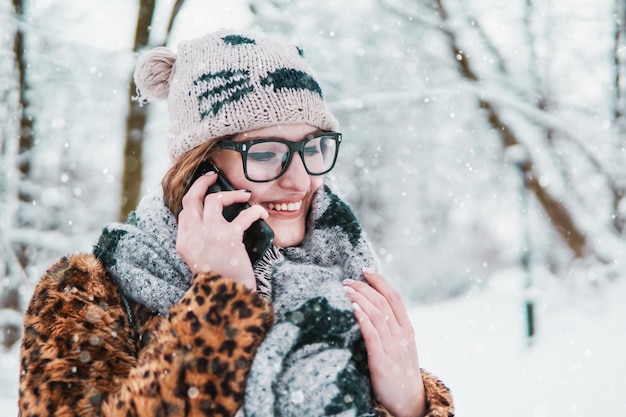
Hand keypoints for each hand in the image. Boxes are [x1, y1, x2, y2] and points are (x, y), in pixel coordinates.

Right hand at [176, 171, 268, 288]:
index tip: (204, 192)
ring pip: (214, 199)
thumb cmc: (217, 280)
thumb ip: (198, 241)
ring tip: (244, 195)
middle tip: (213, 176)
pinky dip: (256, 211)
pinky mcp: (229, 236)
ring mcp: (210, 233)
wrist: (226, 297)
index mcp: (183, 241)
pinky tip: (262, 213)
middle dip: (201, 182)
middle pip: (192, 198)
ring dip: (231, 194)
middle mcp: (193, 234)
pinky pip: (244, 215)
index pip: (184, 211)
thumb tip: (208, 224)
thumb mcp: (197, 261)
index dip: (194, 198)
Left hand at [343, 269, 425, 416]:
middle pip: (383, 302)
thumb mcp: (401, 346)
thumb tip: (369, 308)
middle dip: (364, 287)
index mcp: (407, 329)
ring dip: (360, 298)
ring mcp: (394, 347)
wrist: (409, 402)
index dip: (380, 281)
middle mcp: (402, 335)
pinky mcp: (382, 361)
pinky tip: (354, 308)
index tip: (365, 270)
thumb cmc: (400, 372)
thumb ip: (390, 329)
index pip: (395, 297)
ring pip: (377, 314)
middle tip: (347, 280)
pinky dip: (363, 318)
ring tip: (346, 289)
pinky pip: (372, 334)